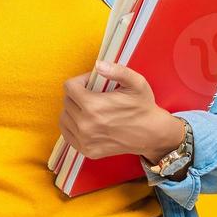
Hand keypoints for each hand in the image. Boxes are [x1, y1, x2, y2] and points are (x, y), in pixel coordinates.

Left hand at [59, 60, 186, 161]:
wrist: (151, 134)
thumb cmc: (143, 107)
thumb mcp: (136, 83)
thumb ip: (117, 71)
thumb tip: (98, 65)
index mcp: (93, 106)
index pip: (69, 87)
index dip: (81, 81)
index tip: (92, 83)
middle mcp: (85, 125)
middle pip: (67, 102)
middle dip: (78, 94)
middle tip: (94, 95)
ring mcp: (84, 140)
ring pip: (64, 118)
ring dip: (73, 110)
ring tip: (90, 108)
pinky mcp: (86, 151)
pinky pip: (68, 134)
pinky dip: (73, 126)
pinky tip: (87, 121)